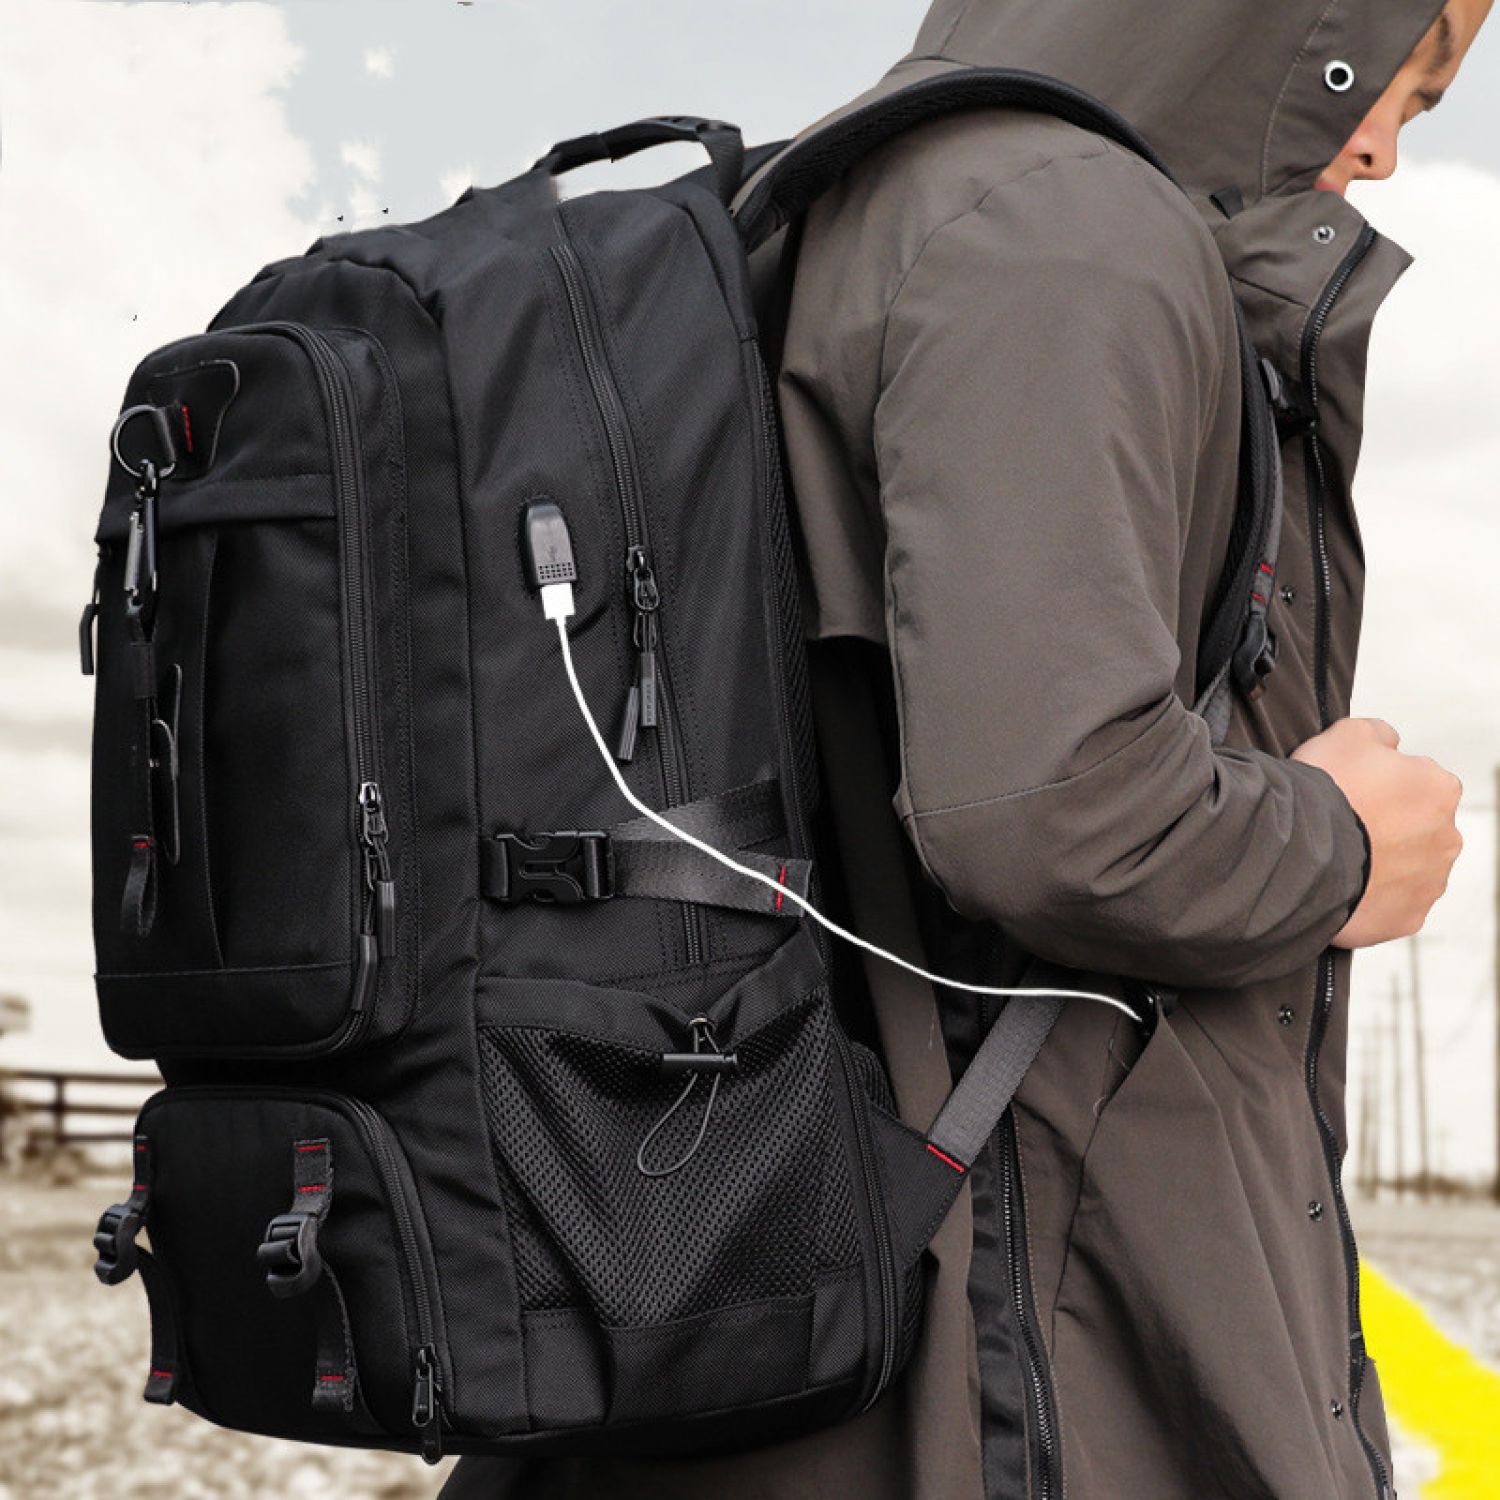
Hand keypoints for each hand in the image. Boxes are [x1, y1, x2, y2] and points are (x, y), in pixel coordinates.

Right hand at [1291, 717, 1462, 947]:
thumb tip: (1387, 743)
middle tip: (1342, 825)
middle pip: (1415, 829)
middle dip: (1385, 827)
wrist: (1301, 854)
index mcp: (1439, 789)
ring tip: (1337, 858)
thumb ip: (1378, 734)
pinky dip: (1369, 897)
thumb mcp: (1346, 734)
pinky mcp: (1408, 917)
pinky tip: (1340, 885)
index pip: (1415, 783)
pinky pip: (1389, 904)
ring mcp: (1429, 882)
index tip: (1349, 791)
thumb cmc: (1325, 792)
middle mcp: (1447, 837)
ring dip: (1380, 863)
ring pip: (1406, 869)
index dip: (1378, 785)